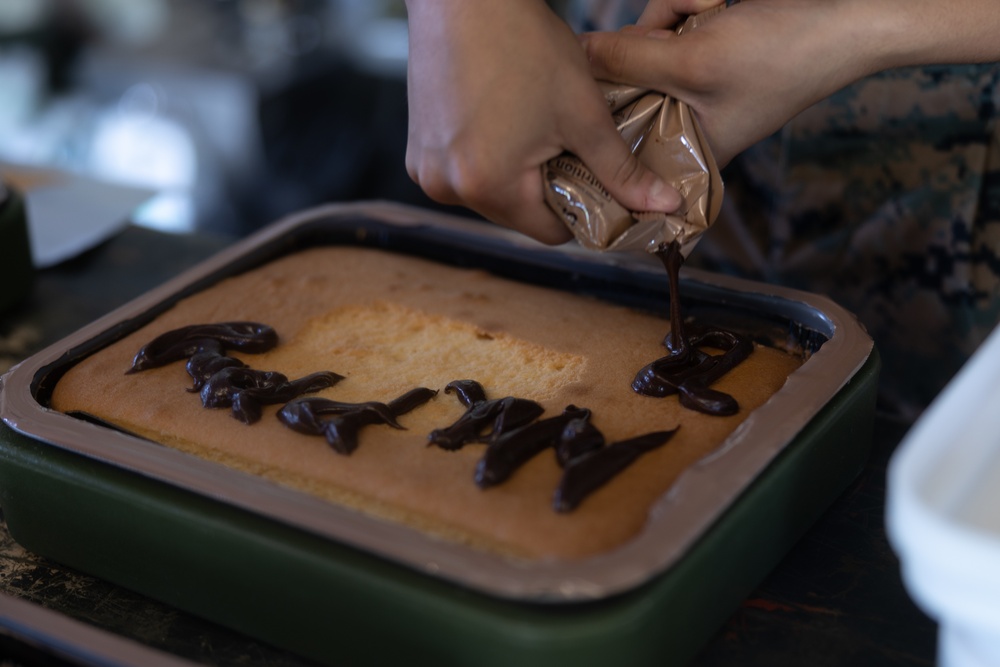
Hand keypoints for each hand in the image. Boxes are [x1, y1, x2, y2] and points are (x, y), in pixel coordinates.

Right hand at [403, 0, 683, 244]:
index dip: (582, 209)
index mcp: (490, 185)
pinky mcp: (416, 150)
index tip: (596, 180)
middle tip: (565, 142)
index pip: (551, 232)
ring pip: (492, 193)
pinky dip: (486, 156)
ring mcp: (426, 170)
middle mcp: (448, 188)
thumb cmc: (522, 45)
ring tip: (530, 126)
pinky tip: (501, 119)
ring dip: (516, 173)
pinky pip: (464, 172)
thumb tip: (664, 205)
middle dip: (547, 186)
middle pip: (519, 213)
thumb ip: (621, 169)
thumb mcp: (583, 112)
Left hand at [581, 0, 879, 165]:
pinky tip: (715, 0)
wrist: (852, 13)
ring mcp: (702, 80)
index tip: (599, 86)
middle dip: (650, 45)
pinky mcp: (710, 46)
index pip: (627, 144)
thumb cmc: (782, 52)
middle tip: (688, 32)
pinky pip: (675, 25)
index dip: (609, 113)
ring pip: (650, 45)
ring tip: (710, 8)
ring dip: (673, 15)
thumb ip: (628, 60)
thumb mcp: (692, 60)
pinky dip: (689, 5)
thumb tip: (578, 56)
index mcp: (694, 147)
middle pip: (632, 84)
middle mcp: (694, 118)